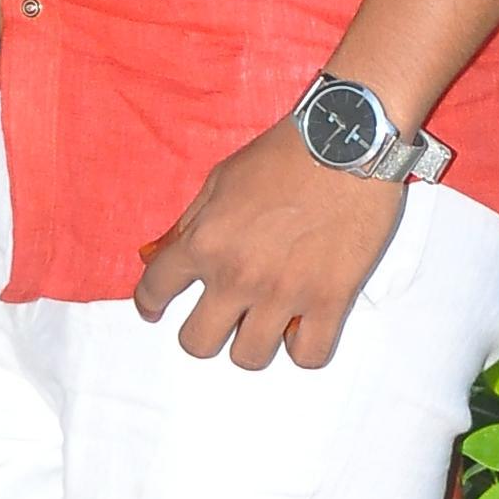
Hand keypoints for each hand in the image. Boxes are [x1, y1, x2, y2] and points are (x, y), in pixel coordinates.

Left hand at [133, 120, 405, 369]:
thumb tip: (166, 256)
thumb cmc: (285, 152)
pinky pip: (309, 357)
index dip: (150, 304)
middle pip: (197, 344)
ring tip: (265, 322)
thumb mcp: (221, 178)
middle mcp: (237, 275)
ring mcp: (284, 293)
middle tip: (220, 317)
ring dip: (252, 343)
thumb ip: (192, 222)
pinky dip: (303, 349)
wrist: (348, 140)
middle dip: (203, 332)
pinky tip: (304, 327)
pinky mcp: (331, 300)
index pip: (154, 291)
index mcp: (205, 241)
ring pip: (249, 358)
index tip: (156, 310)